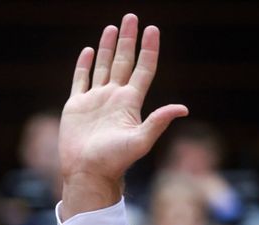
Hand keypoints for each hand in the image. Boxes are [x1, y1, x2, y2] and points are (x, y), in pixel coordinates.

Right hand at [58, 13, 187, 219]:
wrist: (86, 172)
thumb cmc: (114, 161)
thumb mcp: (140, 141)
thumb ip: (158, 122)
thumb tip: (183, 108)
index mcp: (130, 102)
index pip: (143, 68)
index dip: (149, 49)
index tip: (153, 29)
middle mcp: (114, 97)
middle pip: (124, 61)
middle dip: (128, 39)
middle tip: (131, 17)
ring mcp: (95, 100)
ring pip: (103, 67)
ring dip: (108, 47)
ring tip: (112, 28)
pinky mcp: (76, 106)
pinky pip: (81, 80)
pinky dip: (85, 65)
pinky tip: (89, 51)